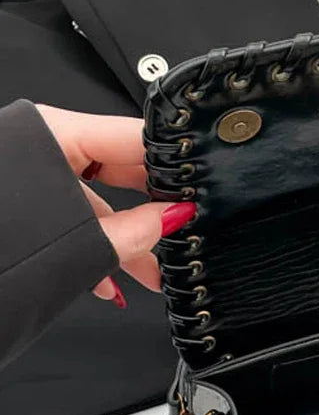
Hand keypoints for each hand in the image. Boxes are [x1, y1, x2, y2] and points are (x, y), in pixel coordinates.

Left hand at [36, 104, 195, 306]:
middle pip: (118, 170)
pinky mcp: (21, 200)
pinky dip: (89, 247)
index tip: (201, 189)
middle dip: (152, 211)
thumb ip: (136, 231)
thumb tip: (176, 218)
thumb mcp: (79, 242)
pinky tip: (107, 281)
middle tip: (183, 232)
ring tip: (150, 276)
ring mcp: (28, 172)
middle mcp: (39, 144)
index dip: (174, 166)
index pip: (135, 138)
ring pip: (93, 200)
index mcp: (53, 132)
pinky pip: (67, 216)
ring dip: (123, 241)